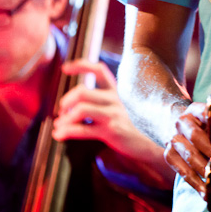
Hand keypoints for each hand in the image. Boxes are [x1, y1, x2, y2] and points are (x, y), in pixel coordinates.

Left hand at [53, 59, 172, 187]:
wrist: (152, 145)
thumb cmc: (133, 129)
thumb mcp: (121, 110)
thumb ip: (105, 103)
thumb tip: (74, 107)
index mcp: (116, 92)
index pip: (99, 71)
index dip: (80, 66)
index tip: (65, 68)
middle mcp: (114, 100)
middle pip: (82, 92)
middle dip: (66, 101)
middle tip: (61, 112)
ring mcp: (113, 115)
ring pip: (80, 109)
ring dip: (65, 119)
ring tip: (59, 126)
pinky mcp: (111, 131)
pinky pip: (82, 130)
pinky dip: (66, 132)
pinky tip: (59, 135)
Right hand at [164, 102, 210, 196]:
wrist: (174, 123)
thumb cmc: (202, 124)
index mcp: (195, 109)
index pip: (206, 113)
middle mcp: (181, 122)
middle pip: (197, 137)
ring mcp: (173, 139)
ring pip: (189, 156)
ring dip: (204, 171)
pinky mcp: (168, 155)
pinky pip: (182, 171)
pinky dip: (195, 183)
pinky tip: (206, 193)